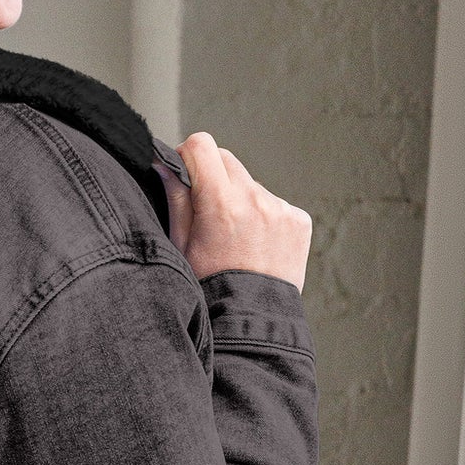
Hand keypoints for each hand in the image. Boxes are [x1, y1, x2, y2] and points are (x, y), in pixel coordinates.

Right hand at [158, 132, 310, 290]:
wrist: (252, 319)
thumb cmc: (211, 287)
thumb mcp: (181, 245)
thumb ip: (176, 200)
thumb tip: (166, 165)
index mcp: (220, 204)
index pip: (202, 146)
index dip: (188, 156)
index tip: (185, 174)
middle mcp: (255, 200)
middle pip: (227, 159)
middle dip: (212, 177)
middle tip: (207, 212)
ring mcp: (281, 209)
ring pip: (250, 183)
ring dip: (239, 198)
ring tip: (234, 238)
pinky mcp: (298, 219)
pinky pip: (273, 202)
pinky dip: (262, 216)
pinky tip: (255, 244)